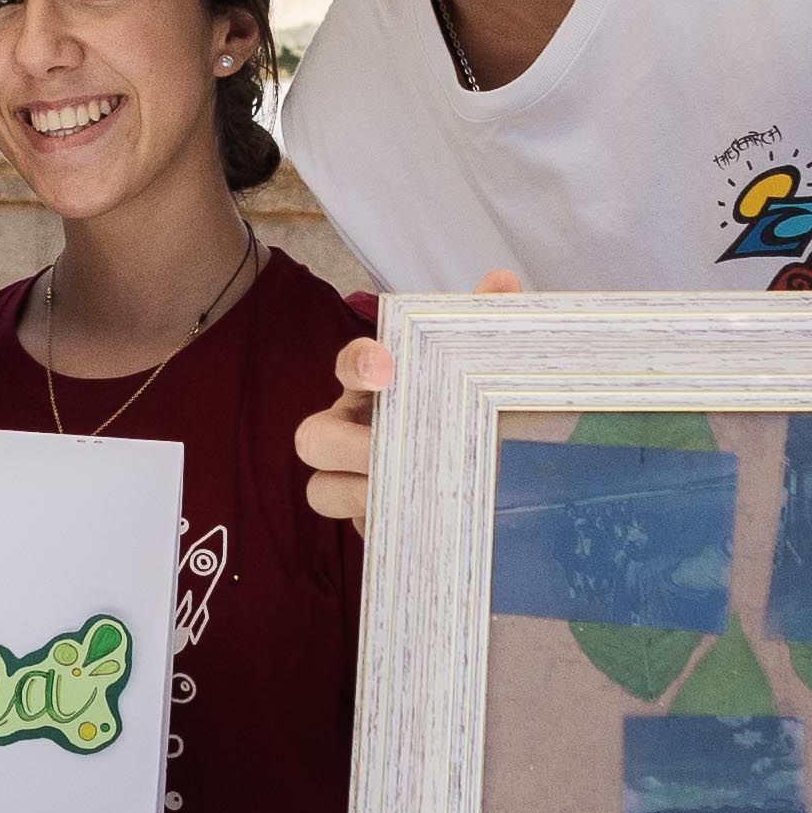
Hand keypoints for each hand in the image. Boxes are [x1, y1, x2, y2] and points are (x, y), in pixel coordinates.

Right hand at [297, 269, 522, 527]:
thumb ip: (483, 324)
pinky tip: (421, 528)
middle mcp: (352, 429)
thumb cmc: (463, 405)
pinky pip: (356, 530)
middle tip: (387, 454)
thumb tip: (500, 282)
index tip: (384, 367)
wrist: (481, 464)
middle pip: (311, 438)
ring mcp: (352, 478)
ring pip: (320, 490)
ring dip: (357, 496)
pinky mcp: (367, 521)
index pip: (350, 364)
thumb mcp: (475, 365)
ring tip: (406, 500)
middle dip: (345, 447)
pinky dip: (383, 528)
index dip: (358, 364)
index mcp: (377, 386)